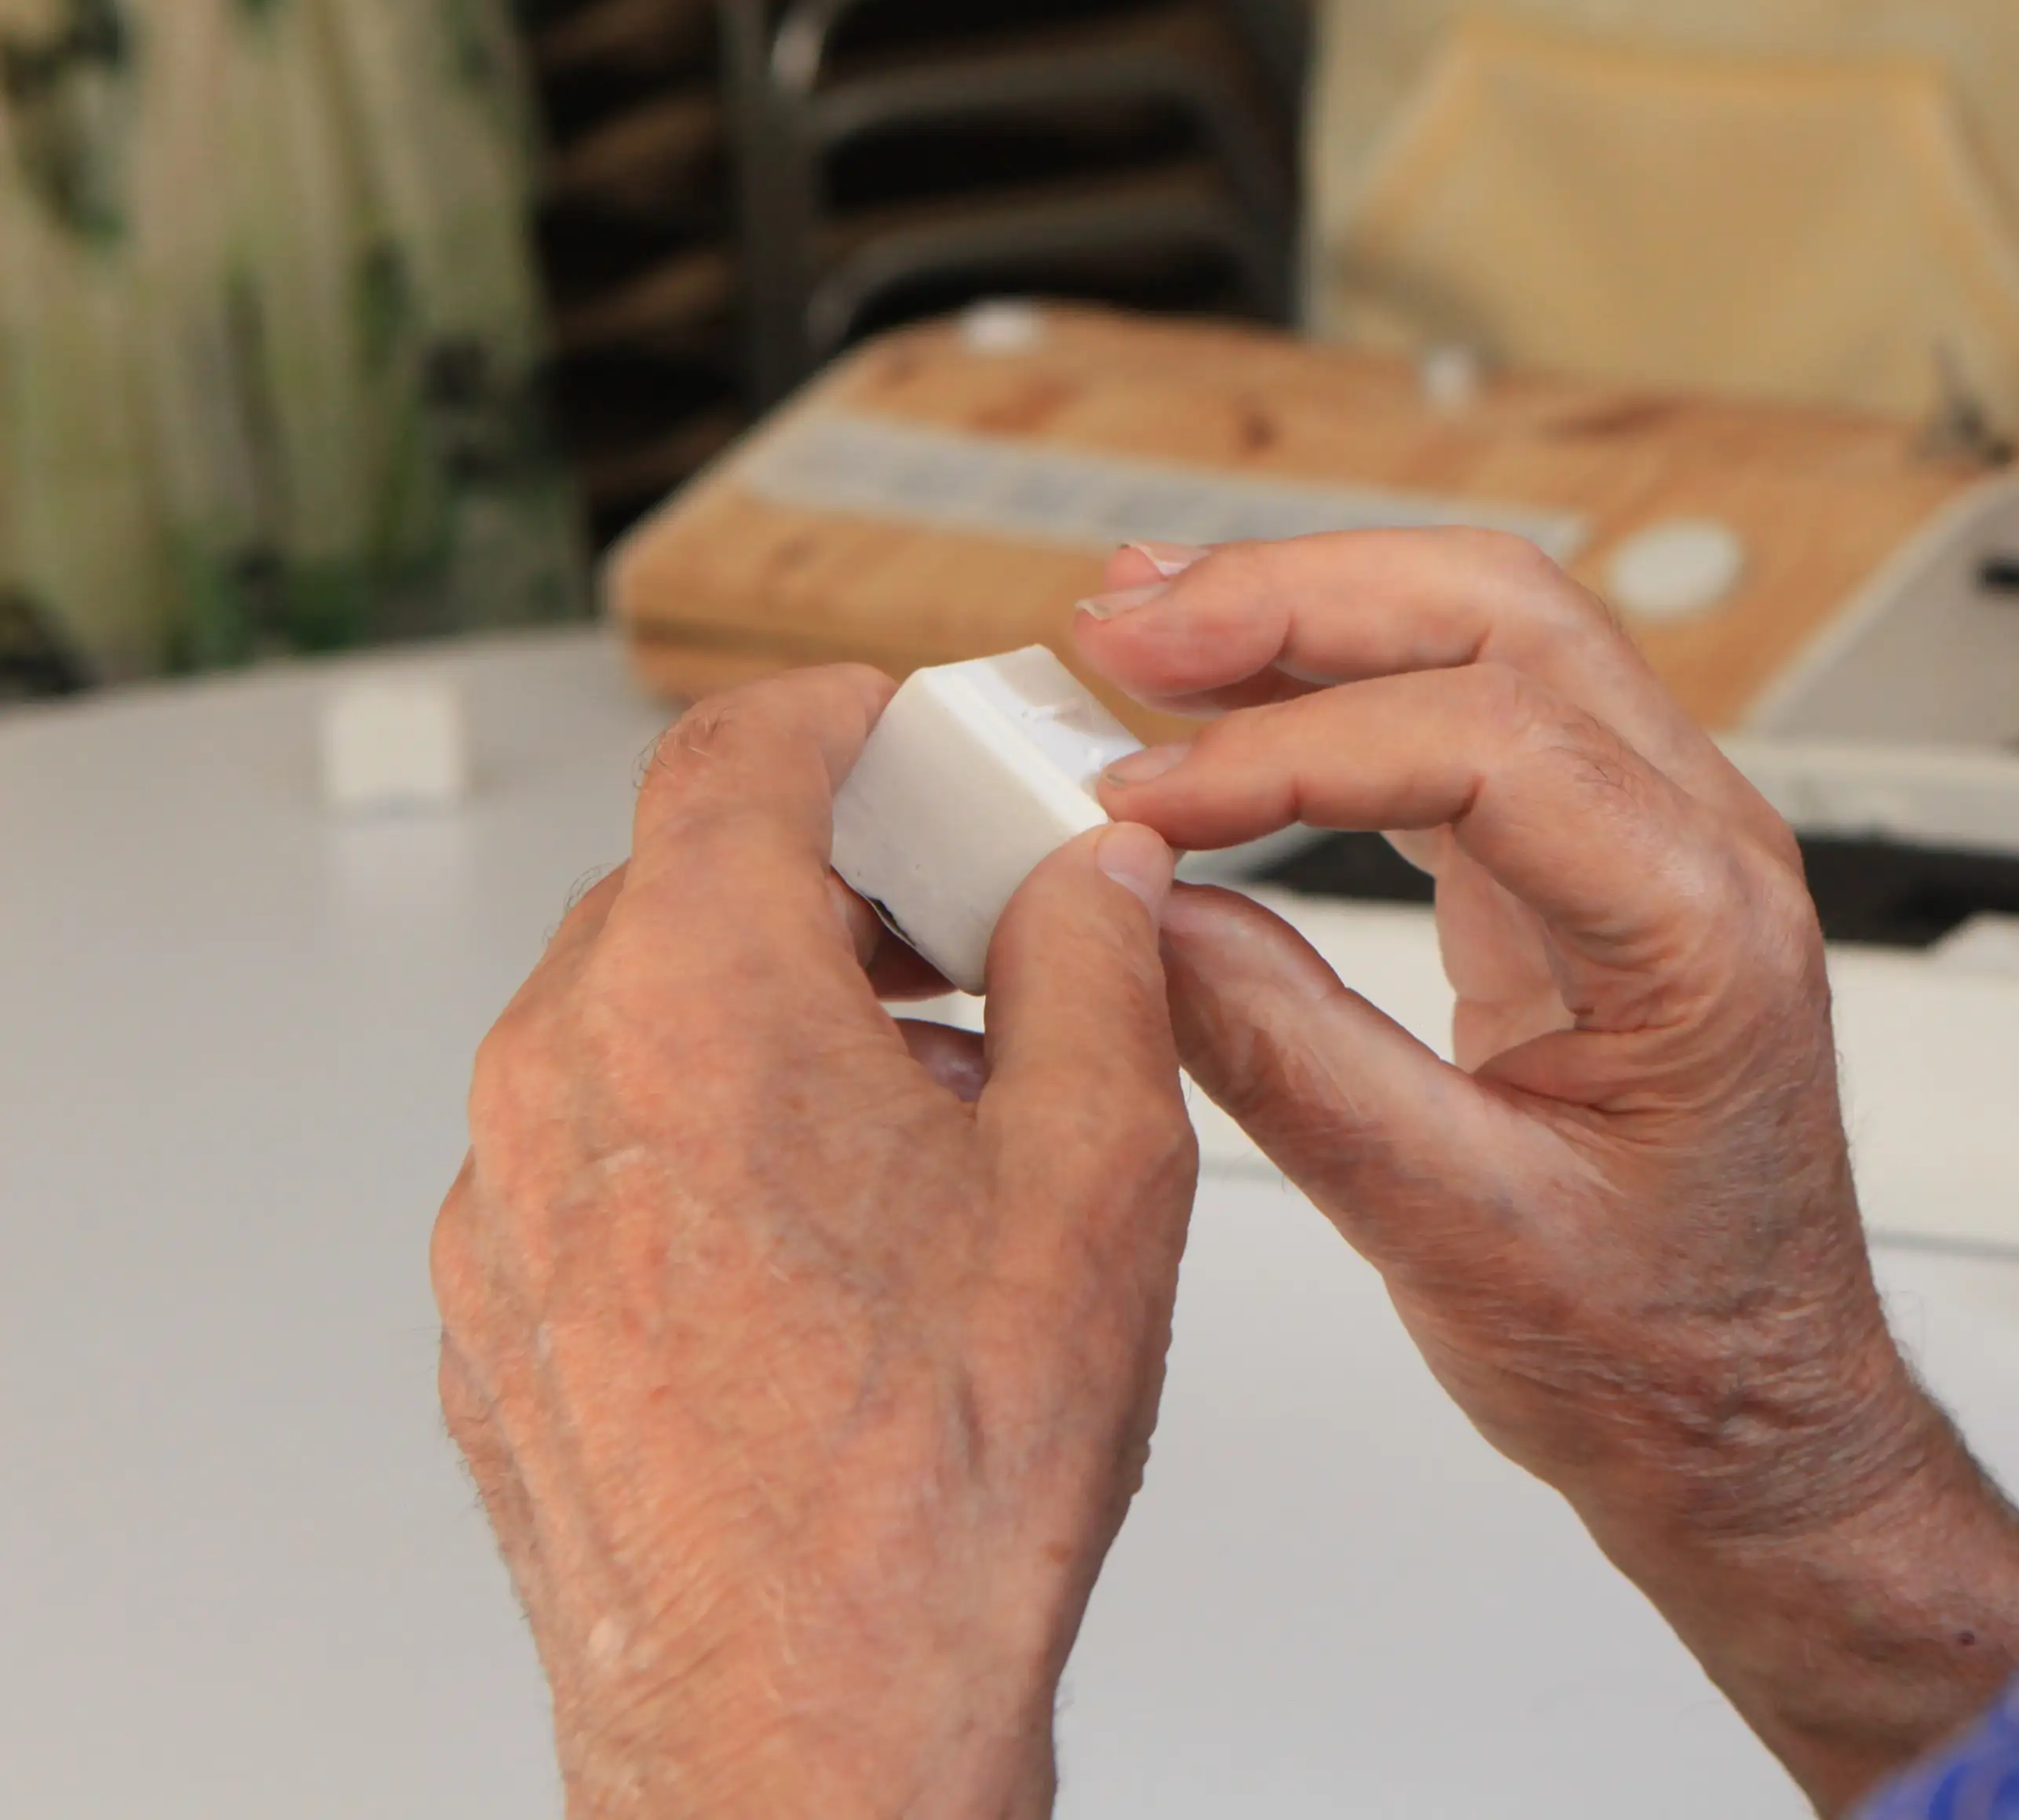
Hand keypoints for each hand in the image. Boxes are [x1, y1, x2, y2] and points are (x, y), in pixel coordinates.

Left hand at [432, 666, 1197, 1819]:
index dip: (841, 713)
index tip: (910, 725)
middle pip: (680, 888)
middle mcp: (562, 1085)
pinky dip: (715, 1146)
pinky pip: (602, 1167)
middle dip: (835, 880)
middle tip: (972, 923)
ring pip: (638, 1032)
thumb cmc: (942, 1478)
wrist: (812, 1724)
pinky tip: (847, 1238)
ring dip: (778, 1020)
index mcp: (697, 1001)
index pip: (731, 752)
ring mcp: (508, 1215)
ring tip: (937, 1107)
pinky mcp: (502, 1324)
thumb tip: (1092, 878)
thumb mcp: (1103, 1166)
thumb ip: (1098, 967)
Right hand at [1070, 532, 2018, 1811]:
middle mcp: (1706, 849)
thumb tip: (1141, 921)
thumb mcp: (1453, 1235)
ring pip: (1495, 636)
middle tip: (1127, 627)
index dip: (1290, 750)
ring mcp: (1658, 842)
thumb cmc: (1662, 1355)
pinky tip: (1225, 700)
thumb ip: (1293, 1066)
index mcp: (1704, 931)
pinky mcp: (1597, 867)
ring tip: (1142, 625)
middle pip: (1505, 620)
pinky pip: (1477, 718)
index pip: (1490, 747)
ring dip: (1316, 613)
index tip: (1137, 797)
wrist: (1753, 1422)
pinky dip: (1345, 690)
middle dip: (1303, 599)